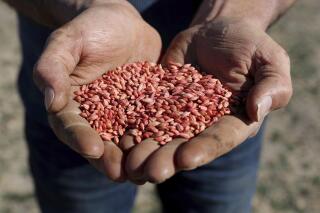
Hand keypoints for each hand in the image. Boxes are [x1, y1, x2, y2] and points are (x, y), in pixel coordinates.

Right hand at [33, 2, 160, 180]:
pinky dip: (158, 138)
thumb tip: (51, 102)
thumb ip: (53, 68)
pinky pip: (151, 125)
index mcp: (73, 104)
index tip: (93, 148)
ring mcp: (123, 114)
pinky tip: (168, 148)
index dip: (80, 139)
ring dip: (135, 157)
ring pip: (127, 140)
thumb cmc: (90, 28)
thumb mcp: (68, 42)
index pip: (72, 127)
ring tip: (145, 171)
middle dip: (110, 159)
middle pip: (100, 142)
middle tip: (122, 173)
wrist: (122, 22)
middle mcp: (98, 115)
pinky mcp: (145, 109)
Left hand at [123, 18, 291, 183]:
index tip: (186, 159)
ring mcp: (180, 114)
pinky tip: (119, 139)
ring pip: (162, 135)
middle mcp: (205, 123)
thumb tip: (257, 110)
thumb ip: (272, 85)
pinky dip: (133, 127)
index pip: (220, 138)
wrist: (217, 31)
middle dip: (169, 160)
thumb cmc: (249, 44)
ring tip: (132, 164)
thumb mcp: (269, 59)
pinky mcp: (161, 100)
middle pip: (186, 145)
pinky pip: (146, 115)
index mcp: (234, 120)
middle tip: (151, 173)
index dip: (204, 149)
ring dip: (147, 151)